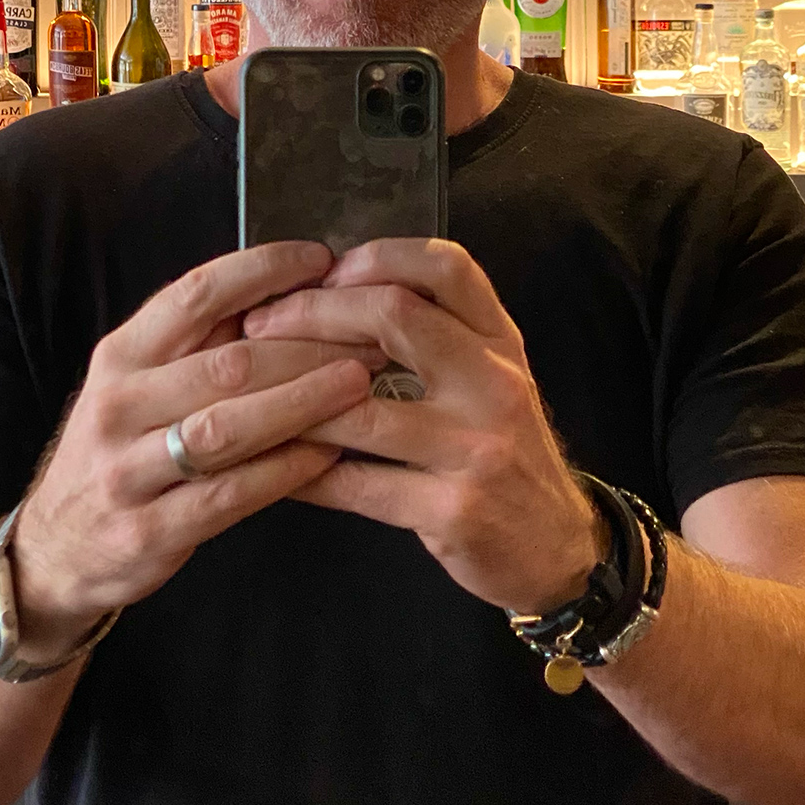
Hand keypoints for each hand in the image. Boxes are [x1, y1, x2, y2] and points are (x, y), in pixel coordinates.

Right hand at [10, 242, 375, 658]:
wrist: (58, 548)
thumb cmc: (124, 449)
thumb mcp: (141, 384)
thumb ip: (204, 344)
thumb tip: (295, 291)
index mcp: (121, 355)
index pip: (195, 295)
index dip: (262, 271)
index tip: (321, 259)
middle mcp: (119, 405)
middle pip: (227, 362)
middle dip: (307, 345)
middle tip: (369, 335)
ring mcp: (128, 470)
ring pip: (228, 427)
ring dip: (303, 402)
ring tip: (361, 384)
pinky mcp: (148, 530)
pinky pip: (230, 494)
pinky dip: (285, 469)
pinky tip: (330, 453)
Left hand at [241, 239, 600, 614]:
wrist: (558, 548)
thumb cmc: (505, 454)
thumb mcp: (491, 381)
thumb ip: (438, 335)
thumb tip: (338, 293)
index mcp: (500, 341)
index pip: (446, 266)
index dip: (376, 256)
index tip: (323, 272)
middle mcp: (494, 382)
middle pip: (394, 316)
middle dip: (313, 314)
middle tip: (260, 327)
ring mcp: (476, 448)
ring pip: (360, 407)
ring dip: (291, 398)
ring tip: (247, 395)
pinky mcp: (452, 510)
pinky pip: (356, 485)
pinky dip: (302, 473)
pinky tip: (269, 465)